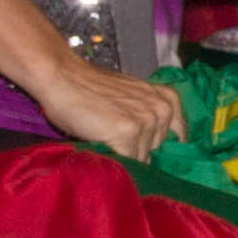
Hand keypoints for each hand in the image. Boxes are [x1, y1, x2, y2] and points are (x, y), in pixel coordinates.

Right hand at [36, 57, 185, 158]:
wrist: (62, 77)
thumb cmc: (91, 89)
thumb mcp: (131, 97)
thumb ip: (146, 117)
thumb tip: (152, 151)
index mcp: (167, 99)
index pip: (175, 137)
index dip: (154, 144)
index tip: (141, 146)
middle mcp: (162, 110)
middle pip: (155, 149)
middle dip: (137, 147)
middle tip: (112, 134)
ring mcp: (146, 121)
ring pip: (141, 157)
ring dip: (123, 154)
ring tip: (103, 136)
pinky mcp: (129, 132)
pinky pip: (127, 160)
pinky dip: (115, 159)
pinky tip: (100, 145)